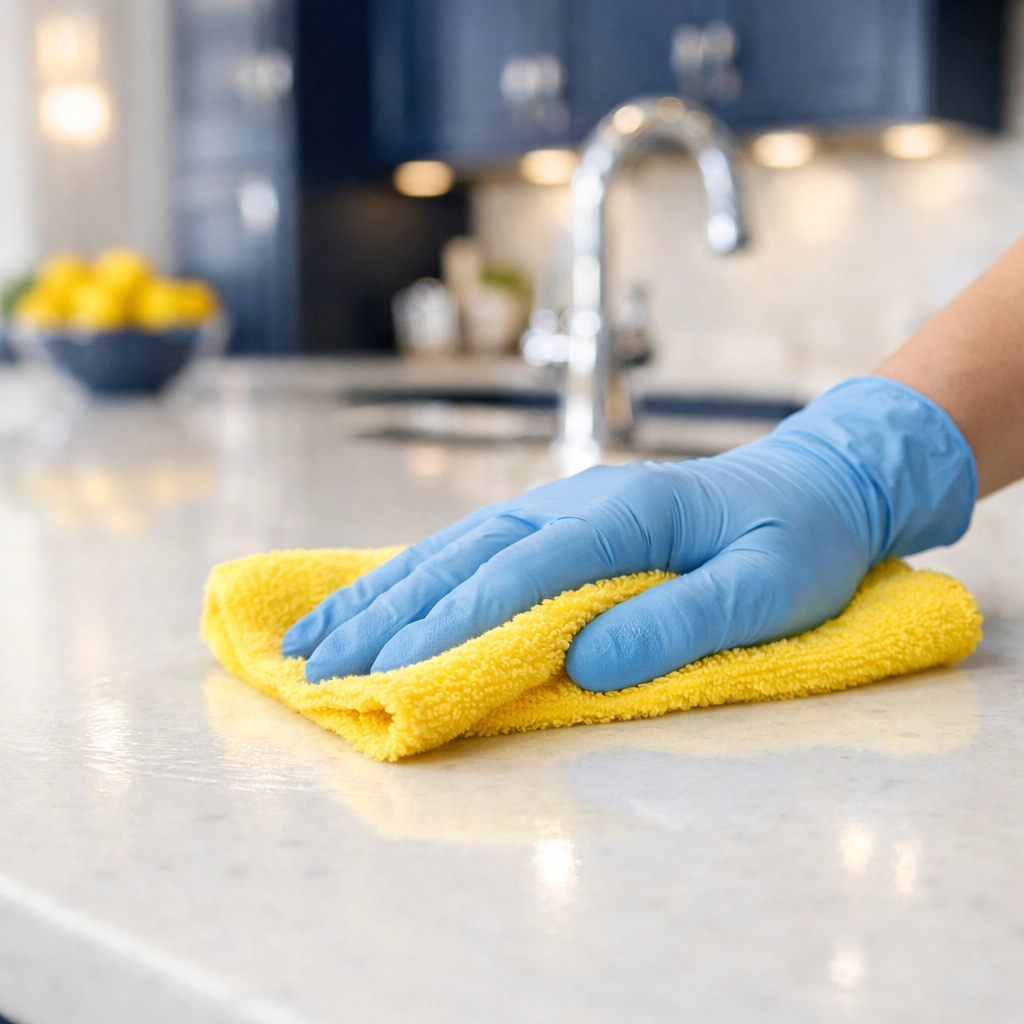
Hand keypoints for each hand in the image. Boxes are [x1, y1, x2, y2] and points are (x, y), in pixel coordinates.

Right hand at [283, 377, 975, 690]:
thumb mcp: (770, 589)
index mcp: (626, 512)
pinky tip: (375, 603)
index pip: (519, 573)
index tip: (385, 675)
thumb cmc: (798, 539)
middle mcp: (576, 499)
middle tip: (313, 668)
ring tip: (313, 640)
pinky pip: (471, 548)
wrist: (813, 482)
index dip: (448, 626)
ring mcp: (561, 503)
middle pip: (462, 558)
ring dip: (380, 597)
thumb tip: (583, 663)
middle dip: (385, 616)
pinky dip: (414, 580)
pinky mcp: (558, 520)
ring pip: (451, 549)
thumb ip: (680, 622)